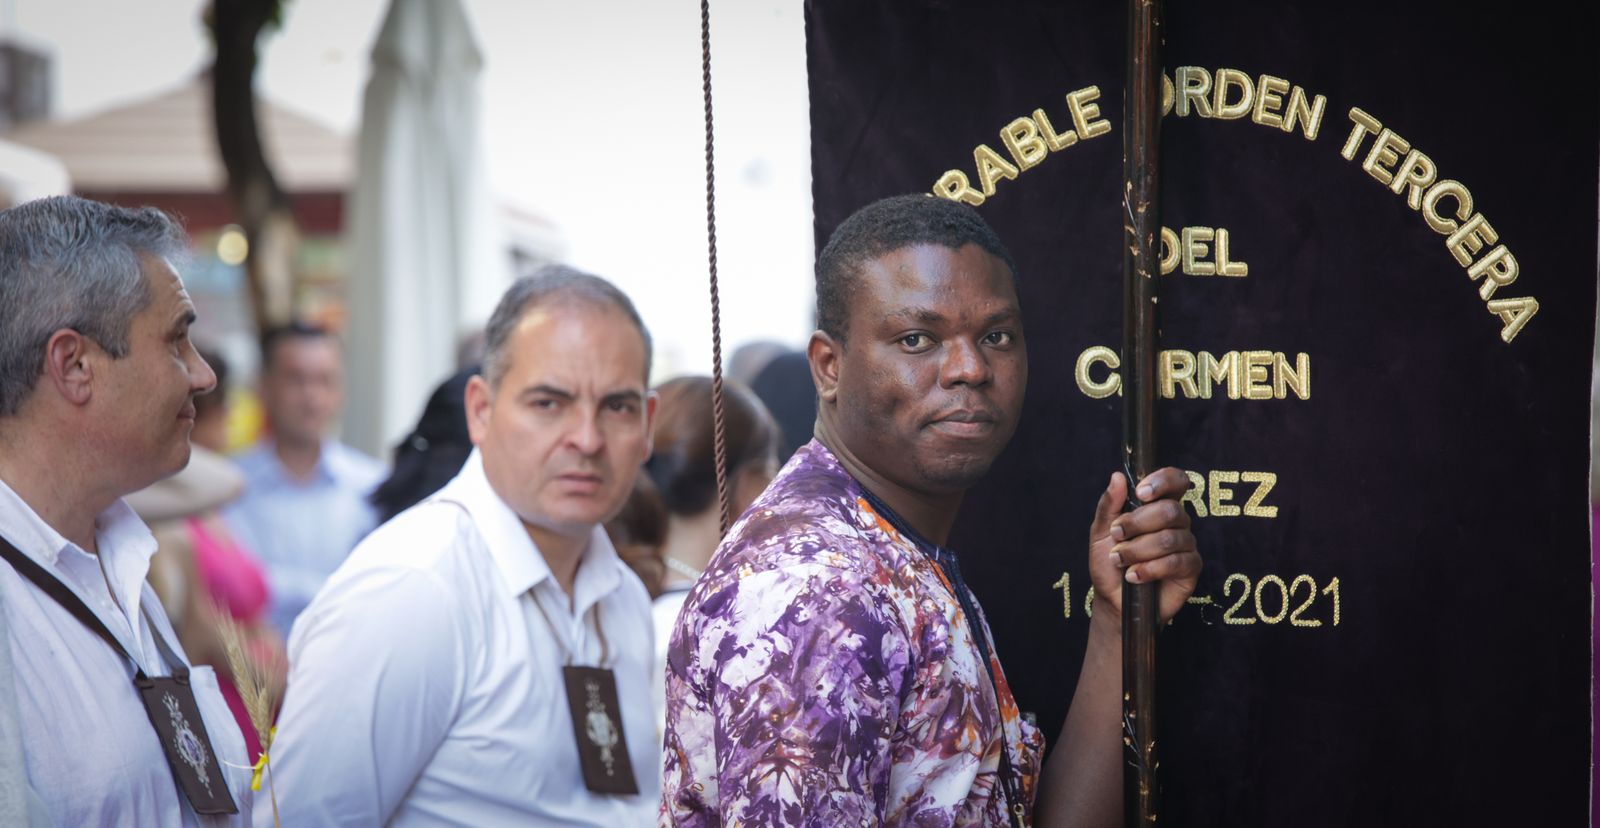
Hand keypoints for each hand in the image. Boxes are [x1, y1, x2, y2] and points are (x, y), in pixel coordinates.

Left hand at [1087, 468, 1200, 625]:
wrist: (1113, 600)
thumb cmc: (1109, 564)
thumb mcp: (1101, 533)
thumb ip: (1109, 505)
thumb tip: (1117, 477)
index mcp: (1157, 506)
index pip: (1175, 481)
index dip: (1164, 481)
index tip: (1141, 493)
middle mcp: (1177, 522)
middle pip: (1170, 510)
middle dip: (1137, 523)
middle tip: (1117, 536)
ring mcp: (1186, 544)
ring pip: (1169, 539)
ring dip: (1138, 550)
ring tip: (1120, 561)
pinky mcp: (1191, 568)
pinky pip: (1176, 562)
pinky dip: (1149, 569)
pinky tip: (1134, 575)